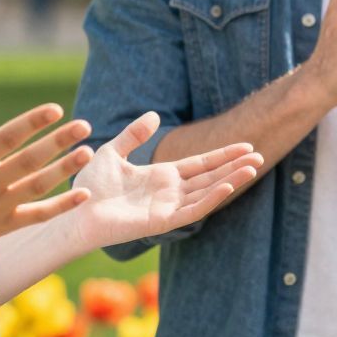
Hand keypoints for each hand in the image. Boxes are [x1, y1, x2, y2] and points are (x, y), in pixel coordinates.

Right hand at [0, 87, 94, 262]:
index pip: (6, 138)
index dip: (31, 122)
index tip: (56, 109)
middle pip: (29, 160)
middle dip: (58, 142)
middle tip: (84, 126)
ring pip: (38, 186)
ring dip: (65, 169)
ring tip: (88, 152)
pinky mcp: (4, 225)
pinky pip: (38, 215)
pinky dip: (62, 206)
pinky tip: (84, 194)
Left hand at [67, 113, 265, 245]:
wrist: (76, 212)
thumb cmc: (90, 187)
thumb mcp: (112, 152)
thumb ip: (133, 135)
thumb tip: (153, 114)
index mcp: (162, 176)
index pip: (201, 164)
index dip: (223, 155)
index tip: (246, 145)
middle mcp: (170, 192)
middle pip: (211, 177)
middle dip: (235, 166)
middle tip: (260, 155)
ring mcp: (168, 207)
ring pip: (207, 192)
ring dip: (230, 180)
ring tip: (253, 167)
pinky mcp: (162, 222)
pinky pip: (192, 210)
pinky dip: (211, 199)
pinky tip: (228, 186)